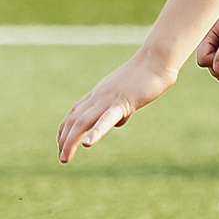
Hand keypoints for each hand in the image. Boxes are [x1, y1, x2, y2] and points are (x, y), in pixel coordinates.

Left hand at [56, 53, 174, 163]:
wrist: (157, 60)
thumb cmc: (147, 76)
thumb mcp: (129, 95)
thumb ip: (121, 109)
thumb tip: (118, 122)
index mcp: (99, 94)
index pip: (75, 112)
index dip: (65, 129)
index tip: (61, 144)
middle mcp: (98, 96)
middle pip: (74, 120)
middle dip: (64, 140)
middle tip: (62, 158)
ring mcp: (108, 99)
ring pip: (83, 122)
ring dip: (71, 141)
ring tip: (65, 158)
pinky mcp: (123, 102)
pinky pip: (106, 119)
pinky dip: (95, 132)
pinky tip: (88, 144)